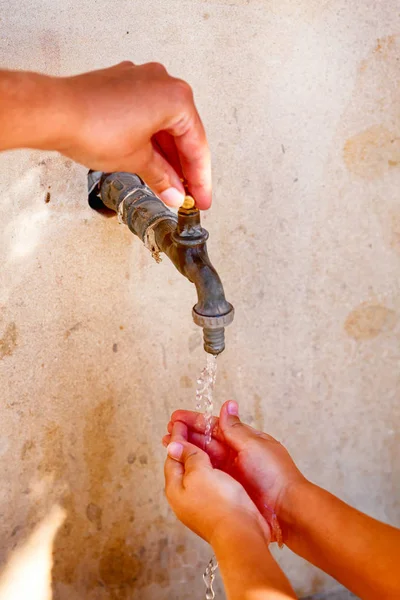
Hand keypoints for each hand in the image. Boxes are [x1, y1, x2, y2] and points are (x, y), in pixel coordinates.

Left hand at [42, 62, 210, 208]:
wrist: (55, 113)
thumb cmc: (93, 127)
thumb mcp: (137, 161)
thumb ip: (163, 178)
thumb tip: (174, 192)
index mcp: (175, 97)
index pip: (197, 146)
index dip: (200, 179)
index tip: (201, 199)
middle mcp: (161, 82)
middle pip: (183, 133)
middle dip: (184, 168)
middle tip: (188, 195)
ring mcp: (140, 81)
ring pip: (163, 125)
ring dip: (167, 157)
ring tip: (169, 186)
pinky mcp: (121, 87)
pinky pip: (146, 116)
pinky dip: (151, 141)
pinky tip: (151, 163)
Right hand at [163, 401, 306, 540]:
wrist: (285, 509)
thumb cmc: (275, 475)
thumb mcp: (253, 446)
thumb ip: (235, 428)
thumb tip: (228, 404)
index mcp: (243, 440)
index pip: (214, 426)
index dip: (195, 421)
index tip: (177, 417)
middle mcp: (234, 454)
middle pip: (205, 440)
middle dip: (186, 434)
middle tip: (168, 430)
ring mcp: (230, 472)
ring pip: (203, 456)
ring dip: (185, 449)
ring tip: (168, 444)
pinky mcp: (226, 487)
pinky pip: (206, 473)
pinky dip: (192, 467)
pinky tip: (180, 464)